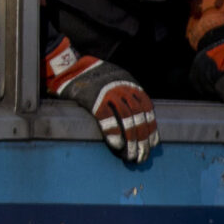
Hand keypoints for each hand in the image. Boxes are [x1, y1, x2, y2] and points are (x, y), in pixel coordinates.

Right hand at [44, 36, 157, 164]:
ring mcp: (110, 94)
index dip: (151, 128)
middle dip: (143, 140)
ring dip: (131, 141)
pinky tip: (117, 146)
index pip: (148, 109)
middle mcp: (123, 88)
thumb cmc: (92, 77)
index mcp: (130, 83)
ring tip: (131, 155)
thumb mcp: (115, 80)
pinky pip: (108, 120)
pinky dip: (114, 134)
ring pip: (127, 121)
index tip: (152, 144)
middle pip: (139, 117)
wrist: (71, 68)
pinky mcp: (95, 100)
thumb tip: (136, 117)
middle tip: (142, 156)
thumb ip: (126, 94)